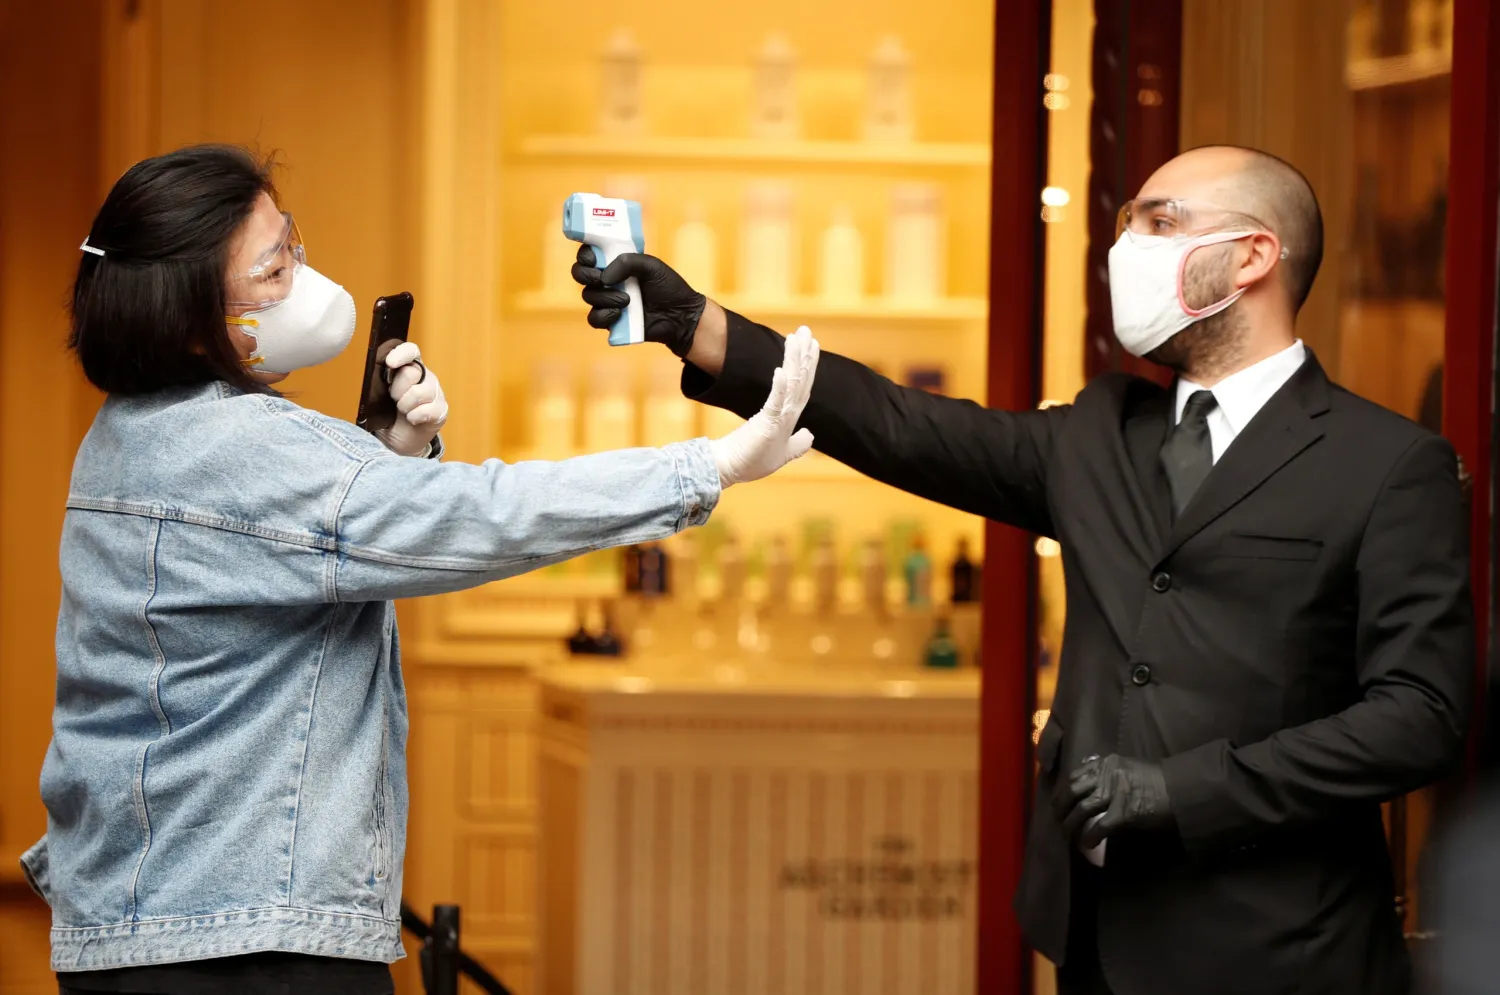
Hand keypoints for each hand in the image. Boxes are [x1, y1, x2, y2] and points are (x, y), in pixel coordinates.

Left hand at [373, 341, 447, 457]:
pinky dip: (414, 417)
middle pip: (411, 373)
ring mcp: (435, 394)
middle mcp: (425, 378)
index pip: (411, 351)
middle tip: (393, 400)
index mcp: (410, 368)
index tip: (390, 363)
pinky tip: (412, 420)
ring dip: (405, 406)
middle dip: (397, 389)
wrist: (399, 440)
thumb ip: (379, 381)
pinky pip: (426, 410)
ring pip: (418, 393)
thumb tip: (372, 373)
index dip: (402, 354)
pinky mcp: (441, 411)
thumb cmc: (389, 415)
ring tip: (402, 412)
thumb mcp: (380, 395)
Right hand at [572, 247, 705, 357]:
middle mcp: (607, 280)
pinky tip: (619, 314)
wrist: (680, 315)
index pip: (589, 254)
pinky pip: (594, 318)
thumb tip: (605, 275)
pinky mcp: (610, 320)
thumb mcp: (651, 266)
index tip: (593, 258)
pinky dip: (604, 316)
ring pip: (588, 296)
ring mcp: (607, 301)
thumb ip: (628, 262)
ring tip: (627, 300)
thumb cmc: (668, 287)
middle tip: (601, 278)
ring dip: (605, 297)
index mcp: (615, 262)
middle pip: (580, 274)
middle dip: (586, 275)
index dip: (585, 255)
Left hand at [710, 326, 818, 487]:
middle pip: (800, 380)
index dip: (808, 365)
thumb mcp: (782, 452)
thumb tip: (811, 434)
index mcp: (790, 417)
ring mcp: (779, 419)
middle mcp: (788, 415)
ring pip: (792, 384)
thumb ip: (798, 443)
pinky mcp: (768, 424)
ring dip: (795, 360)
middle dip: (804, 355)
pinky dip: (780, 386)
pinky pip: (776, 401)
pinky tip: (781, 369)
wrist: (731, 469)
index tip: (811, 344)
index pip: (802, 386)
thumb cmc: (753, 460)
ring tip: (797, 337)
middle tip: (806, 330)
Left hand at [1054, 754, 1173, 849]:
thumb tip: (1086, 773)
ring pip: (1082, 809)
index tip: (1057, 800)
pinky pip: (1099, 827)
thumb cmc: (1155, 780)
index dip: (1062, 790)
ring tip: (1067, 835)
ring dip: (1070, 824)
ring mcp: (1114, 793)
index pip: (1075, 774)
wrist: (1180, 789)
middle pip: (1072, 790)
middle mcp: (1106, 774)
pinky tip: (1086, 844)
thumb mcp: (1126, 765)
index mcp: (1106, 762)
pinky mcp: (1124, 812)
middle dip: (1060, 806)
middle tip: (1057, 819)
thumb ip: (1105, 769)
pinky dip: (1090, 837)